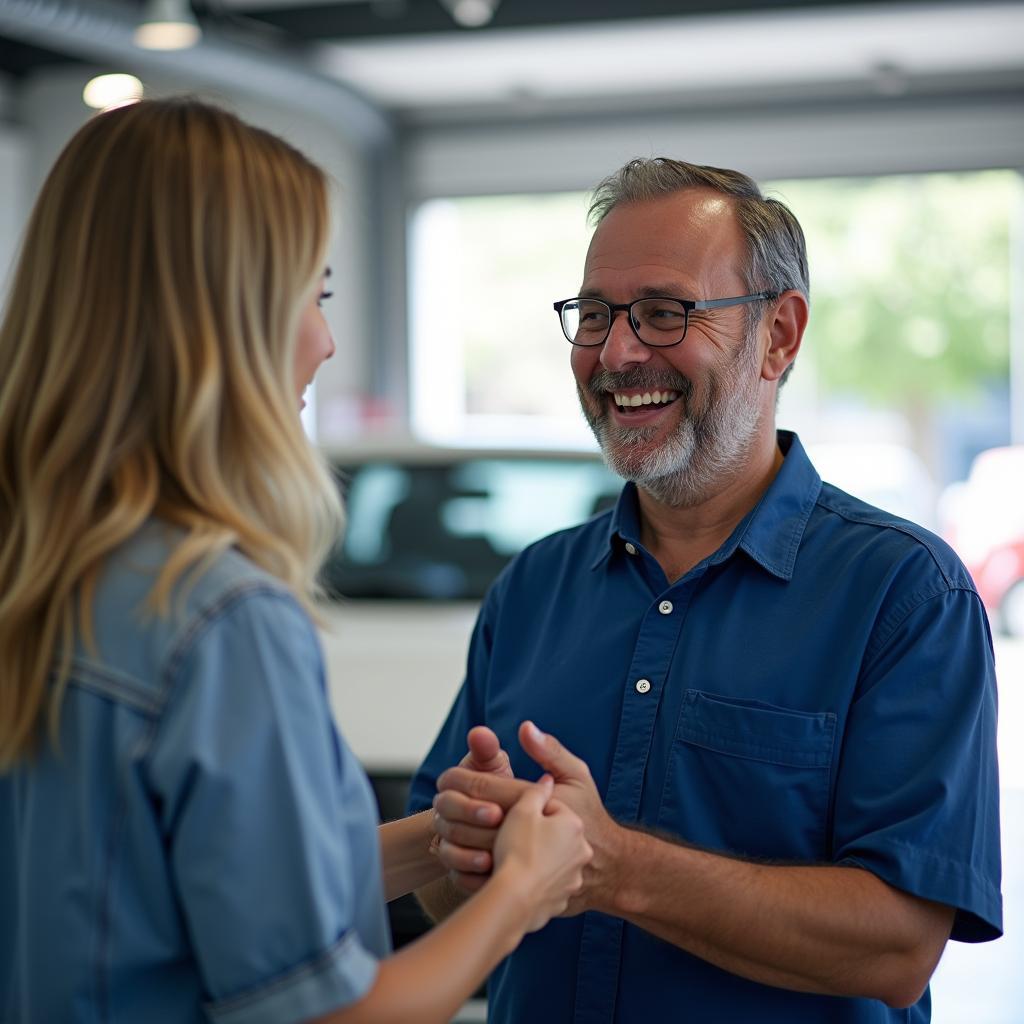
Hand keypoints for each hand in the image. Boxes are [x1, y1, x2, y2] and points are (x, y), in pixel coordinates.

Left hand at [437, 721, 623, 913]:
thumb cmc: (590, 815)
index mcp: (537, 803)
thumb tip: (525, 728)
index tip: (446, 777)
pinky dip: (463, 870)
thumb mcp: (577, 777)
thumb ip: (550, 752)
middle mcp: (530, 834)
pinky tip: (462, 856)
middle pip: (471, 820)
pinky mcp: (522, 891)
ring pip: (470, 853)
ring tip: (447, 829)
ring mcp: (526, 866)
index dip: (459, 778)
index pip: (484, 786)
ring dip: (453, 840)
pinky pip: (478, 882)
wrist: (609, 867)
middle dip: (450, 808)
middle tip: (440, 802)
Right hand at [491, 775, 591, 933]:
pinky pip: (549, 884)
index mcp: (573, 824)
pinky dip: (537, 881)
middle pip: (554, 834)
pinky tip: (521, 881)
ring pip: (552, 860)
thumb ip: (536, 791)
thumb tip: (546, 781)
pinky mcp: (563, 900)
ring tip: (516, 862)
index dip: (529, 813)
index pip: (552, 808)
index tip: (515, 822)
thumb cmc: (518, 851)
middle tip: (514, 841)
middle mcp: (581, 850)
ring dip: (538, 859)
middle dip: (536, 836)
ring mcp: (574, 877)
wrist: (516, 901)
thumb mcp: (522, 811)